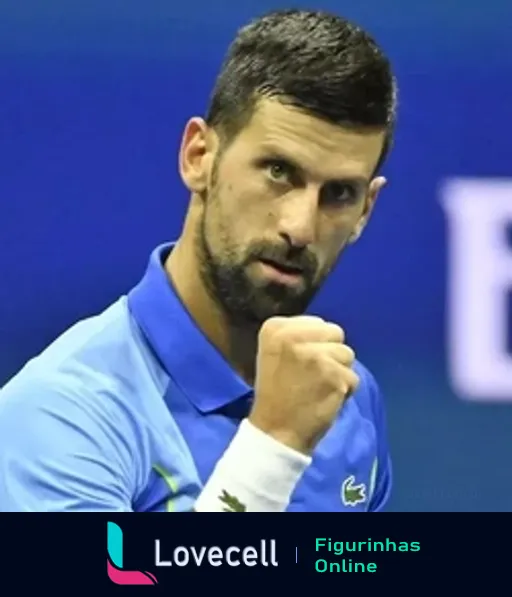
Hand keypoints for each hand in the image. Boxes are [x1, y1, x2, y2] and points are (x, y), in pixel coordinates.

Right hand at [249, 315, 358, 454]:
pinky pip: (353, 377)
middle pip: (335, 332)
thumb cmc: (276, 393)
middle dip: (331, 352)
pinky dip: (345, 390)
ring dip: (339, 371)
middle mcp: (293, 337)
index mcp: (274, 328)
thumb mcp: (274, 353)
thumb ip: (298, 335)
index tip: (298, 363)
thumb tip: (325, 327)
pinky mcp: (334, 376)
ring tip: (318, 387)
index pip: (317, 322)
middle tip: (313, 374)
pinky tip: (326, 399)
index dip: (314, 343)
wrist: (276, 432)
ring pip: (347, 354)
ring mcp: (316, 356)